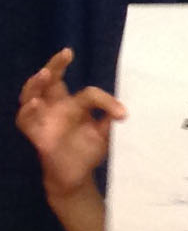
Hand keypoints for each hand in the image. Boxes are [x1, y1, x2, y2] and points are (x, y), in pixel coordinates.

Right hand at [17, 49, 123, 197]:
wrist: (76, 177)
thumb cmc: (87, 151)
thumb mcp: (102, 134)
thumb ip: (107, 120)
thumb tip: (121, 111)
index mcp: (73, 104)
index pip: (87, 93)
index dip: (104, 101)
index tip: (121, 114)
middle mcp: (55, 107)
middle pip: (50, 80)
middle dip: (56, 65)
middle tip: (66, 53)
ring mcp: (43, 119)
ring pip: (30, 94)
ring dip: (36, 83)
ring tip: (46, 74)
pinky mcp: (35, 135)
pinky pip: (24, 120)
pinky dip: (28, 111)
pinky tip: (35, 103)